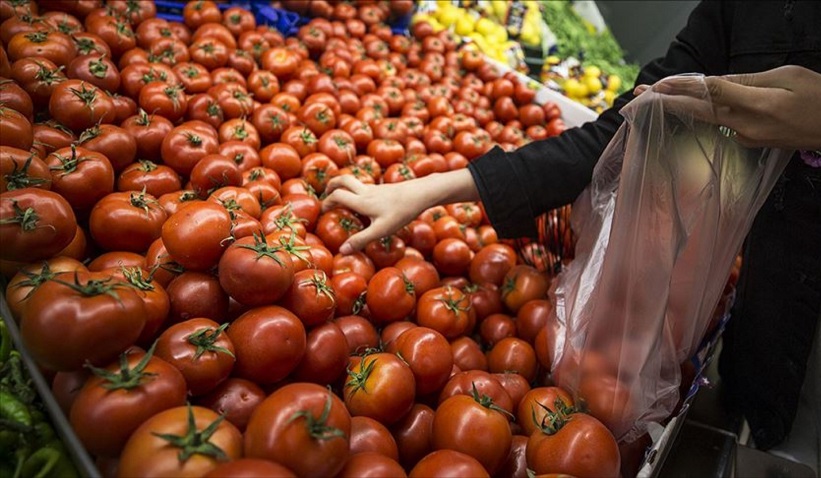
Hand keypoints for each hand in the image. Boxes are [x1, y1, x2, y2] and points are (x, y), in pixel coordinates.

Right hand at [321, 169, 478, 253]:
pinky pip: (366, 187)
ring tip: (343, 199)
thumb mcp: (381, 230)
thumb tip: (342, 251)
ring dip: (345, 187)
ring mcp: (376, 188)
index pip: (337, 196)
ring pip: (355, 182)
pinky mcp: (385, 189)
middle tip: (326, 194)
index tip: (322, 211)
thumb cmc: (401, 212)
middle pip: (343, 179)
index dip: (326, 202)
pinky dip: (358, 191)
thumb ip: (361, 240)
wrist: (421, 194)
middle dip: (332, 184)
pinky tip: (365, 204)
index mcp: (361, 201)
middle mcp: (366, 191)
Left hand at [634, 65, 820, 149]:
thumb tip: (717, 82)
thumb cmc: (819, 99)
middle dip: (667, 102)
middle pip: (699, 111)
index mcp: (758, 106)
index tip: (659, 84)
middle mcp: (746, 126)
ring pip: (707, 118)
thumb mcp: (788, 78)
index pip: (712, 93)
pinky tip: (689, 105)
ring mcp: (747, 138)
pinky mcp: (750, 142)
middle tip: (638, 95)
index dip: (684, 87)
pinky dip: (702, 113)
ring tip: (654, 98)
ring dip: (680, 107)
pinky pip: (721, 124)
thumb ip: (749, 81)